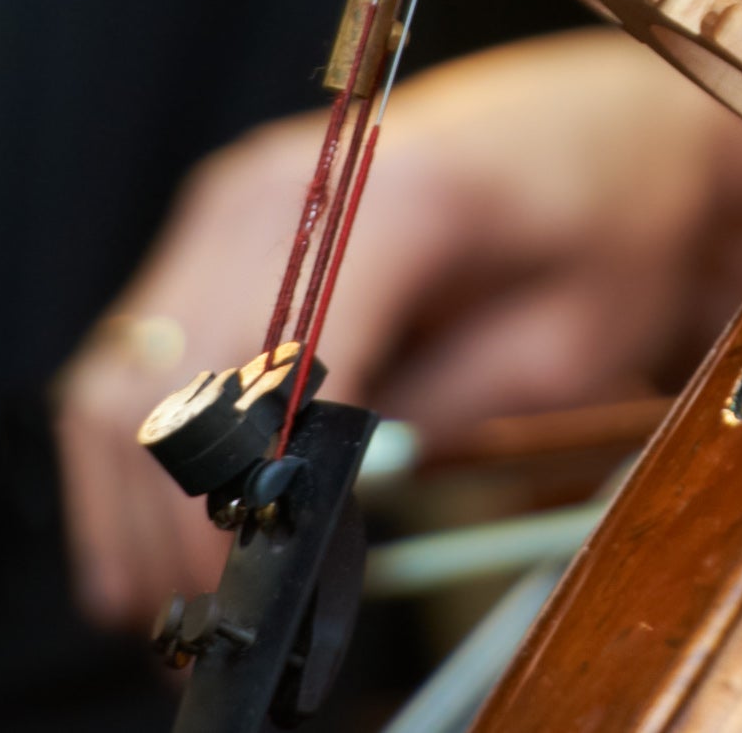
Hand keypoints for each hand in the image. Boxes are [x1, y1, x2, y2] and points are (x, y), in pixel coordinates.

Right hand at [54, 35, 741, 629]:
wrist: (613, 127)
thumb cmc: (614, 226)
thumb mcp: (568, 343)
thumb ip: (439, 412)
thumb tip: (320, 492)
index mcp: (392, 198)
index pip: (274, 370)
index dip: (249, 495)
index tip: (251, 582)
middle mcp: (291, 183)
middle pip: (177, 375)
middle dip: (176, 517)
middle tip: (202, 614)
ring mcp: (243, 192)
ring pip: (128, 365)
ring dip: (128, 493)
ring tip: (158, 594)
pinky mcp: (223, 214)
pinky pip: (138, 339)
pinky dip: (126, 439)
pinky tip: (140, 523)